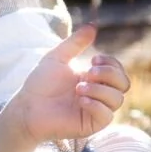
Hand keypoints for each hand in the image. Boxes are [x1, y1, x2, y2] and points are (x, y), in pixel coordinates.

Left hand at [16, 25, 130, 141]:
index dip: (112, 64)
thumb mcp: (57, 58)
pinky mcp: (91, 125)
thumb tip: (93, 26)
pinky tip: (81, 100)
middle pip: (124, 84)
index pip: (118, 71)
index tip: (93, 59)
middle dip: (110, 74)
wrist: (27, 107)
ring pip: (118, 100)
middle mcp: (99, 95)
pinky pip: (107, 116)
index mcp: (94, 80)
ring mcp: (96, 110)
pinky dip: (96, 105)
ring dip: (100, 90)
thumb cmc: (40, 84)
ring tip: (78, 88)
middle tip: (89, 72)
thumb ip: (75, 43)